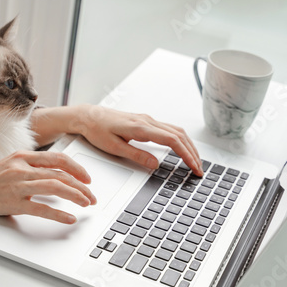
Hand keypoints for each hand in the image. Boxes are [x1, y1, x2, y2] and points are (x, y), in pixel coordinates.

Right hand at [0, 151, 96, 223]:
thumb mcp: (9, 166)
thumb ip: (30, 168)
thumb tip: (54, 175)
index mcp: (22, 157)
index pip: (57, 158)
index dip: (76, 168)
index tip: (86, 178)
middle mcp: (21, 168)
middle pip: (61, 173)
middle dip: (81, 185)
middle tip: (91, 195)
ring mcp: (17, 184)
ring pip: (55, 186)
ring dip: (76, 196)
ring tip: (86, 204)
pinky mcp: (13, 202)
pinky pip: (41, 208)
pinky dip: (58, 213)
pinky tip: (68, 218)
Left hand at [70, 105, 203, 175]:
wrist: (88, 116)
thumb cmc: (97, 130)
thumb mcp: (113, 147)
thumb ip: (136, 155)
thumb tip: (156, 164)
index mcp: (140, 127)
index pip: (172, 140)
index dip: (186, 154)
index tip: (194, 167)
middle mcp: (147, 120)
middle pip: (179, 134)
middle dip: (192, 152)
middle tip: (199, 170)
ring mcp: (147, 119)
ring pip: (176, 130)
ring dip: (188, 145)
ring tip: (195, 161)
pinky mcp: (145, 121)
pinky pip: (169, 129)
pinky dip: (180, 140)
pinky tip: (182, 149)